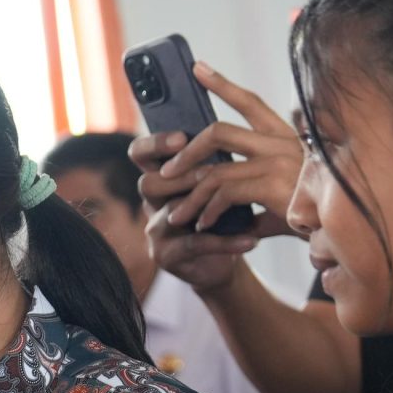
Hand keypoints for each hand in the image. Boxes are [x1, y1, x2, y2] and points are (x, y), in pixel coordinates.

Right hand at [131, 130, 259, 294]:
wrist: (225, 261)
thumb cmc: (224, 216)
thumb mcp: (221, 183)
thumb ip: (218, 160)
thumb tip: (236, 131)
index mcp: (162, 178)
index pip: (140, 154)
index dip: (154, 144)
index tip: (181, 138)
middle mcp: (152, 203)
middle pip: (148, 183)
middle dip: (179, 176)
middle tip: (208, 172)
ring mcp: (155, 231)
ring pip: (169, 212)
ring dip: (200, 204)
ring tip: (233, 199)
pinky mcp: (166, 255)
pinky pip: (195, 244)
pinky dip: (226, 242)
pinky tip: (251, 239)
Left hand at [177, 62, 303, 236]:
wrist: (339, 234)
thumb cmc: (313, 215)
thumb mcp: (284, 194)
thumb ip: (253, 189)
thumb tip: (220, 201)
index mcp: (285, 136)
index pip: (250, 101)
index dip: (221, 83)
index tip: (197, 68)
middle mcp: (281, 142)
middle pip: (218, 132)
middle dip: (187, 151)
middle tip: (167, 171)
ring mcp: (277, 161)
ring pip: (215, 169)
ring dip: (190, 195)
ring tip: (177, 214)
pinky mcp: (272, 185)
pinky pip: (224, 193)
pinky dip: (207, 211)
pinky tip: (203, 225)